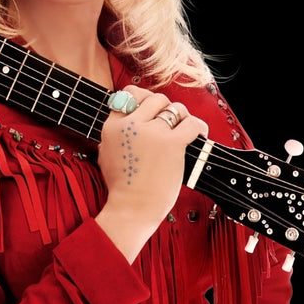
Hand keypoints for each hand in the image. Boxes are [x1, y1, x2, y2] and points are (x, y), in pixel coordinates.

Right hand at [93, 85, 207, 261]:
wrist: (132, 208)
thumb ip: (114, 133)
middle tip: (169, 123)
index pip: (129, 95)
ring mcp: (153, 132)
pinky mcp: (173, 144)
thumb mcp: (105, 152)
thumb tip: (123, 120)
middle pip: (155, 99)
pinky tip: (198, 134)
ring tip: (183, 129)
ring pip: (175, 108)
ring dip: (181, 116)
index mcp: (113, 125)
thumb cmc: (120, 186)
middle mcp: (132, 124)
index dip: (142, 100)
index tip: (150, 112)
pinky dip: (198, 127)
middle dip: (165, 108)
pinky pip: (191, 123)